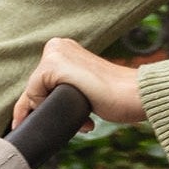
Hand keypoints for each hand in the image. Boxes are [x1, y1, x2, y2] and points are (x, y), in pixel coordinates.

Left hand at [14, 37, 146, 126]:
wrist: (135, 94)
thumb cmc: (115, 96)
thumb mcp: (82, 88)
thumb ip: (64, 89)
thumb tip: (42, 107)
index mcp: (63, 49)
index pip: (38, 83)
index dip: (38, 107)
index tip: (40, 123)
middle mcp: (57, 46)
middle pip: (34, 89)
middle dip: (48, 110)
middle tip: (81, 122)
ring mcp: (54, 53)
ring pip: (34, 94)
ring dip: (53, 112)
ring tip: (86, 120)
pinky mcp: (53, 65)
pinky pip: (34, 95)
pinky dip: (49, 110)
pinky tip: (82, 116)